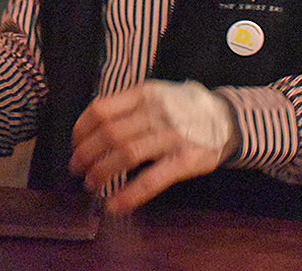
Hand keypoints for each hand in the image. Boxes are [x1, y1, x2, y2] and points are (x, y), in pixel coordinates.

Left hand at [70, 80, 238, 213]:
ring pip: (126, 154)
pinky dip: (130, 195)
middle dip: (86, 155)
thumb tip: (90, 128)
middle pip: (109, 134)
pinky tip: (115, 206)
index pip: (101, 110)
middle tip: (77, 169)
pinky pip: (152, 180)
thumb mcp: (155, 95)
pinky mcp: (185, 160)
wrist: (227, 118)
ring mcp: (171, 136)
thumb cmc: (182, 109)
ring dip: (101, 173)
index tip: (74, 145)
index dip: (81, 130)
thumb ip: (127, 106)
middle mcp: (156, 112)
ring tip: (91, 185)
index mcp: (143, 94)